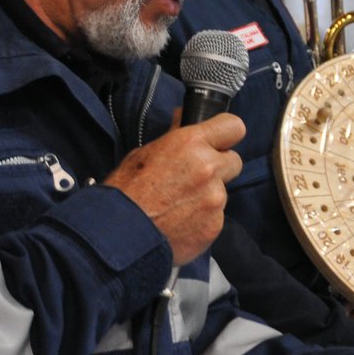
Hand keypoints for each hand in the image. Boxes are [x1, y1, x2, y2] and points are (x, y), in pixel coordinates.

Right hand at [104, 113, 243, 264]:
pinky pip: (216, 217)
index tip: (218, 141)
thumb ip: (173, 138)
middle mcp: (209, 168)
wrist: (119, 237)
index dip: (226, 134)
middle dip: (219, 167)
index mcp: (191, 144)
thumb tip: (184, 117)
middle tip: (194, 177)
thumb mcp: (143, 154)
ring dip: (208, 196)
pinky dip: (203, 220)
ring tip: (178, 206)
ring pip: (223, 192)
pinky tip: (180, 223)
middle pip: (234, 161)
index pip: (234, 126)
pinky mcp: (215, 226)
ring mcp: (215, 199)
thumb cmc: (125, 192)